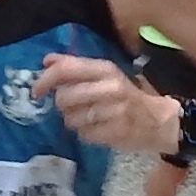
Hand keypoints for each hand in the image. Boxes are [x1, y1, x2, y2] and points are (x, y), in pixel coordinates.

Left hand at [34, 52, 179, 153]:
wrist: (159, 121)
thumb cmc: (126, 97)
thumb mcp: (104, 75)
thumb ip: (75, 67)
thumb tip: (47, 60)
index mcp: (105, 69)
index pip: (66, 70)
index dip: (45, 80)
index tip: (36, 92)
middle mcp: (109, 87)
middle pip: (64, 97)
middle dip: (62, 105)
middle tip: (72, 107)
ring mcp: (113, 111)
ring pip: (71, 119)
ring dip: (74, 121)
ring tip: (89, 119)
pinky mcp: (114, 133)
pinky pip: (83, 135)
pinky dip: (86, 135)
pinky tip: (98, 130)